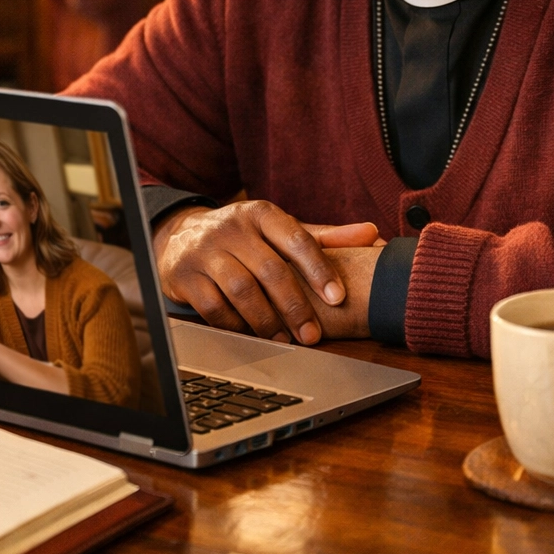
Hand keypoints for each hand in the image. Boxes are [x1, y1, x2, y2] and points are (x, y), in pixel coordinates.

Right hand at [153, 200, 378, 344]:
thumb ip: (324, 237)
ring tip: (284, 340)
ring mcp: (205, 250)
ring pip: (241, 289)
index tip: (338, 297)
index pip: (296, 237)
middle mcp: (232, 227)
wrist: (180, 236)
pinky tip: (252, 336)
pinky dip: (236, 326)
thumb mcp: (280, 231)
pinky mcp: (184, 275)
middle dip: (295, 306)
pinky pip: (214, 307)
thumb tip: (373, 234)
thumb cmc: (244, 238)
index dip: (319, 268)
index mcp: (260, 213)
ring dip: (267, 320)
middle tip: (312, 335)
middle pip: (270, 269)